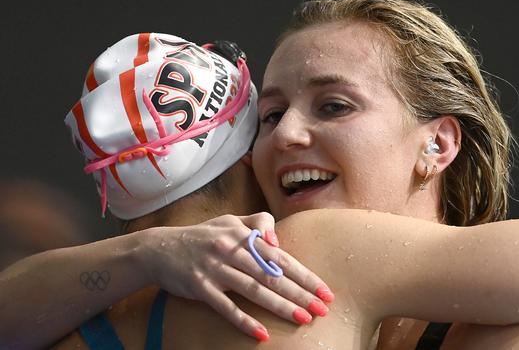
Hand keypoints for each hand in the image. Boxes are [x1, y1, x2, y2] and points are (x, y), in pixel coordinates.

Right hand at [135, 212, 333, 340]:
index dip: (305, 274)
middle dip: (300, 293)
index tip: (325, 290)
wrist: (159, 248)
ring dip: (280, 306)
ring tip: (302, 319)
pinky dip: (244, 320)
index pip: (282, 257)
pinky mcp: (200, 287)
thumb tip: (279, 240)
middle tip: (322, 309)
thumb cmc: (202, 236)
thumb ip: (258, 223)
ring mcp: (215, 270)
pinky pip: (225, 307)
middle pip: (272, 275)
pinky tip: (262, 333)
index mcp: (243, 236)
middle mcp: (232, 251)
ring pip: (253, 290)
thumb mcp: (230, 220)